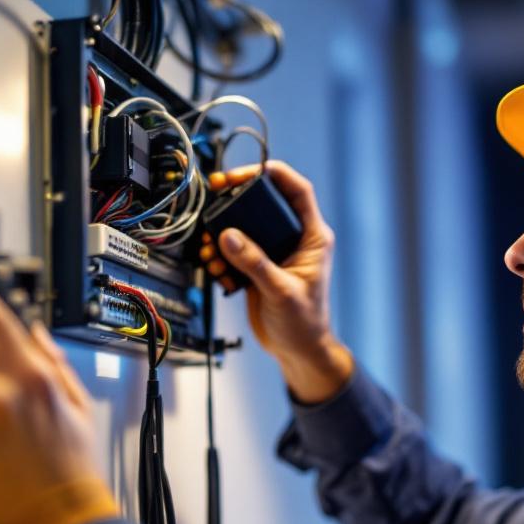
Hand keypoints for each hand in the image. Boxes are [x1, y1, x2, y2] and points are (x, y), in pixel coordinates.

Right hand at [204, 161, 353, 402]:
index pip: (297, 191)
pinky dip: (221, 255)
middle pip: (264, 203)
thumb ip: (255, 264)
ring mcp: (274, 252)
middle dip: (237, 200)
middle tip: (216, 194)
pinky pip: (235, 249)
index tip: (248, 172)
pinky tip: (216, 266)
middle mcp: (294, 239)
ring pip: (245, 225)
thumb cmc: (304, 324)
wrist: (297, 351)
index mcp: (313, 237)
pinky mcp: (258, 266)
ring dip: (223, 232)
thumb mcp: (281, 292)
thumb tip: (230, 236)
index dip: (274, 174)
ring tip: (210, 246)